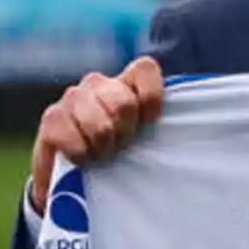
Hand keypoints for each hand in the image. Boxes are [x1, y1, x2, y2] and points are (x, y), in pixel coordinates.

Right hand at [30, 56, 163, 214]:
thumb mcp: (143, 137)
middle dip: (125, 133)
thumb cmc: (118, 154)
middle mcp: (98, 83)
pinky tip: (81, 159)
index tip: (149, 123)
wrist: (70, 179)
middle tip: (121, 146)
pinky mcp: (51, 118)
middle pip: (123, 103)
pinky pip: (72, 138)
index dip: (151, 97)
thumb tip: (198, 131)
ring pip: (99, 124)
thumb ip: (158, 125)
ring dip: (103, 147)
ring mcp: (72, 97)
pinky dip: (81, 156)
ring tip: (102, 155)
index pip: (145, 69)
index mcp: (126, 82)